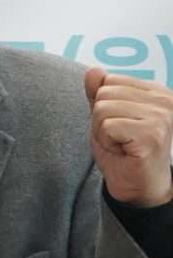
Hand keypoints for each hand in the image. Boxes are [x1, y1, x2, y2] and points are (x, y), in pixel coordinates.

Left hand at [86, 67, 172, 207]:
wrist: (138, 187)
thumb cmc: (124, 152)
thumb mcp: (106, 118)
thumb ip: (99, 93)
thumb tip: (92, 70)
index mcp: (156, 92)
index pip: (109, 80)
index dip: (103, 106)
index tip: (119, 125)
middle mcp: (165, 100)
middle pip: (104, 94)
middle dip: (100, 119)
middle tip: (119, 138)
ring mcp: (161, 116)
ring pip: (102, 109)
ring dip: (102, 132)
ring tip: (121, 145)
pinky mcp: (152, 133)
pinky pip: (107, 126)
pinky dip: (106, 141)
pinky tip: (123, 151)